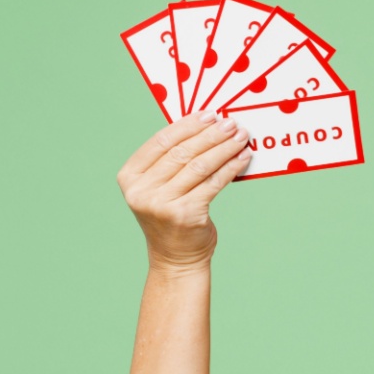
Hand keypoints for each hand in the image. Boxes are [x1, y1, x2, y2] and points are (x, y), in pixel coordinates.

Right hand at [116, 111, 252, 270]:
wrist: (175, 259)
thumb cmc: (172, 217)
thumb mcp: (160, 188)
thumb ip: (171, 162)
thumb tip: (205, 127)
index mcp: (130, 177)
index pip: (161, 141)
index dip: (187, 125)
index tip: (209, 114)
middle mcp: (141, 190)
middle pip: (181, 152)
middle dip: (210, 135)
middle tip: (231, 123)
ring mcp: (161, 204)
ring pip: (199, 166)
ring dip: (224, 148)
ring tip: (241, 137)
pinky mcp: (185, 214)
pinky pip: (213, 183)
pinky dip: (230, 168)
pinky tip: (243, 158)